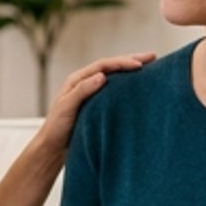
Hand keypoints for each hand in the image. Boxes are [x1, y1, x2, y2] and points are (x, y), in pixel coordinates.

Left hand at [34, 52, 153, 155]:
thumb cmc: (56, 128)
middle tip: (153, 57)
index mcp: (77, 80)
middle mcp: (85, 83)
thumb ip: (82, 91)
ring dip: (130, 71)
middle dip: (131, 60)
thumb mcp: (67, 108)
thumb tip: (103, 76)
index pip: (103, 66)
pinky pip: (114, 91)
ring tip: (150, 67)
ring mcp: (92, 94)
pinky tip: (138, 87)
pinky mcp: (97, 106)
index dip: (122, 63)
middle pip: (111, 67)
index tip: (140, 65)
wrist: (52, 148)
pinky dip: (127, 86)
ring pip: (114, 78)